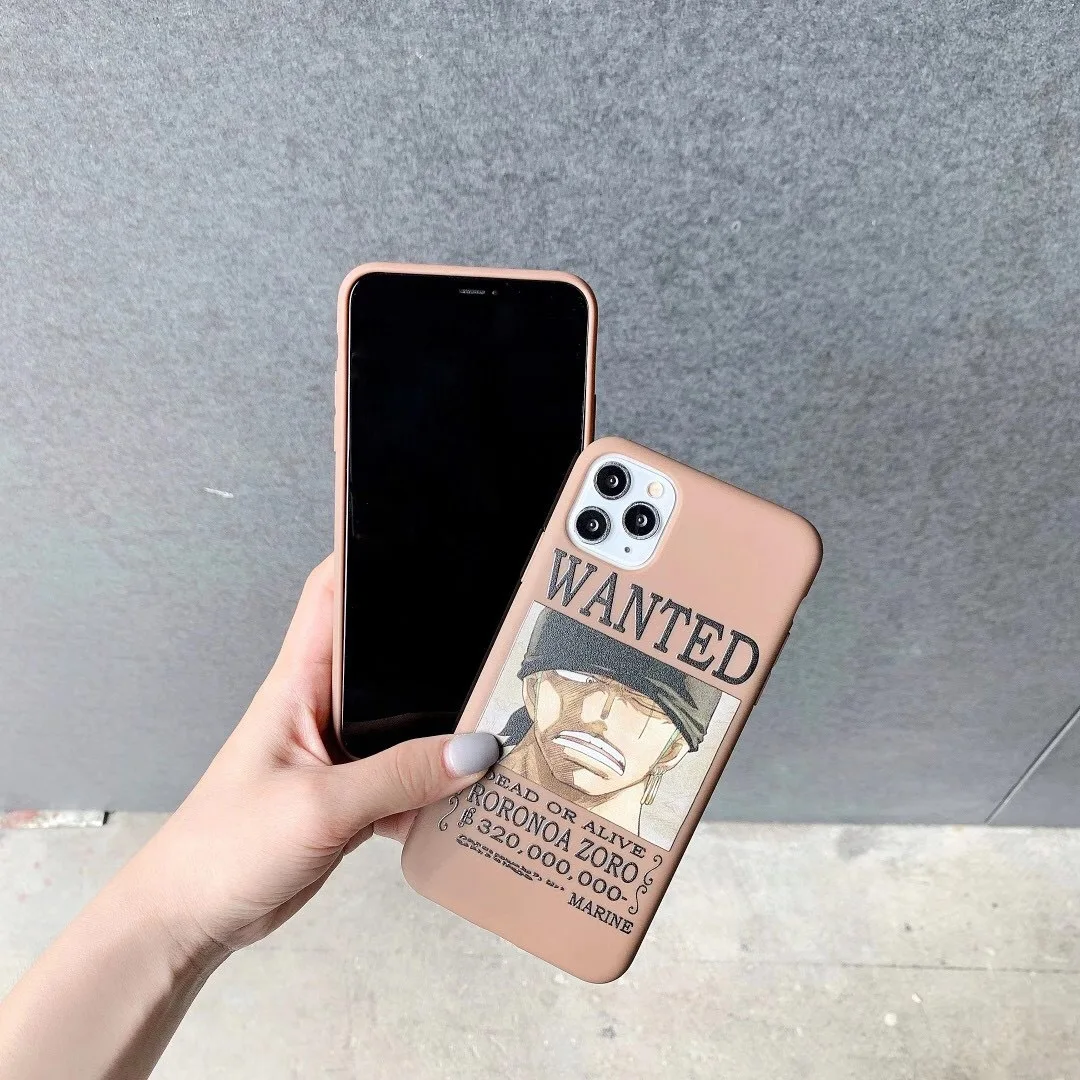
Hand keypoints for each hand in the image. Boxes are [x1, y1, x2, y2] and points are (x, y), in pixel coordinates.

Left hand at [121, 556, 499, 956]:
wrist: (192, 918)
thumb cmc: (224, 848)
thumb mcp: (319, 807)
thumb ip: (400, 777)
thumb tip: (476, 749)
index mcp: (299, 682)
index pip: (331, 593)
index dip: (369, 555)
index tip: (425, 537)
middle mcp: (322, 705)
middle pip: (388, 655)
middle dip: (436, 647)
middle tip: (494, 640)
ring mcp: (339, 750)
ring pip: (405, 720)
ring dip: (443, 726)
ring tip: (497, 721)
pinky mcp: (352, 793)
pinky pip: (407, 774)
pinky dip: (435, 784)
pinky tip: (465, 796)